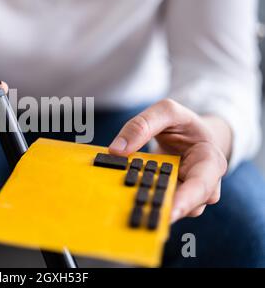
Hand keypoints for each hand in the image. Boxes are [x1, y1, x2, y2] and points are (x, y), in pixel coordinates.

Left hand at [109, 99, 229, 221]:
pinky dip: (146, 202)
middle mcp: (205, 184)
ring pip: (174, 210)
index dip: (187, 201)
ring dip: (154, 207)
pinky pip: (160, 205)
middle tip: (144, 214)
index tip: (169, 213)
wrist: (188, 134)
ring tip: (134, 206)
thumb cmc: (182, 123)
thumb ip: (142, 125)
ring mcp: (189, 195)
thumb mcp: (166, 112)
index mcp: (210, 161)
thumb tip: (116, 150)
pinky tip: (132, 201)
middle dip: (167, 210)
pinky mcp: (172, 199)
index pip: (202, 184)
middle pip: (191, 205)